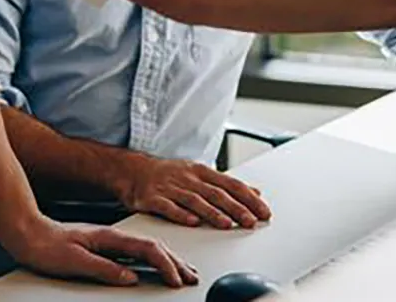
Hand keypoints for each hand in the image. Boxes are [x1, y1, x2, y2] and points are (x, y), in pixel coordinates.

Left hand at [1, 218, 198, 287]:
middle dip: (176, 263)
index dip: (166, 265)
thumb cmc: (46, 246)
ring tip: (182, 271)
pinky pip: (136, 252)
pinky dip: (153, 259)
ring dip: (168, 260)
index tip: (177, 280)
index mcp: (109, 238)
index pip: (147, 249)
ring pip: (147, 249)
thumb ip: (104, 269)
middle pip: (153, 247)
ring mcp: (109, 241)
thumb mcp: (74, 261)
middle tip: (192, 278)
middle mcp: (112, 237)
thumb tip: (131, 278)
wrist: (27, 232)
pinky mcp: (103, 247)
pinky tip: (155, 265)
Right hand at [115, 156, 271, 229]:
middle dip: (236, 208)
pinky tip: (192, 222)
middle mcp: (187, 178)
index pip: (230, 184)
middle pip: (215, 193)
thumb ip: (227, 185)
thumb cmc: (169, 175)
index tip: (263, 211)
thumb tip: (255, 192)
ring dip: (212, 213)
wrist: (132, 170)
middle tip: (251, 221)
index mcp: (201, 171)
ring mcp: (169, 188)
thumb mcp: (199, 174)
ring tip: (227, 224)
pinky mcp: (152, 198)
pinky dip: (181, 214)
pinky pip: (168, 207)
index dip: (248, 198)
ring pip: (195, 201)